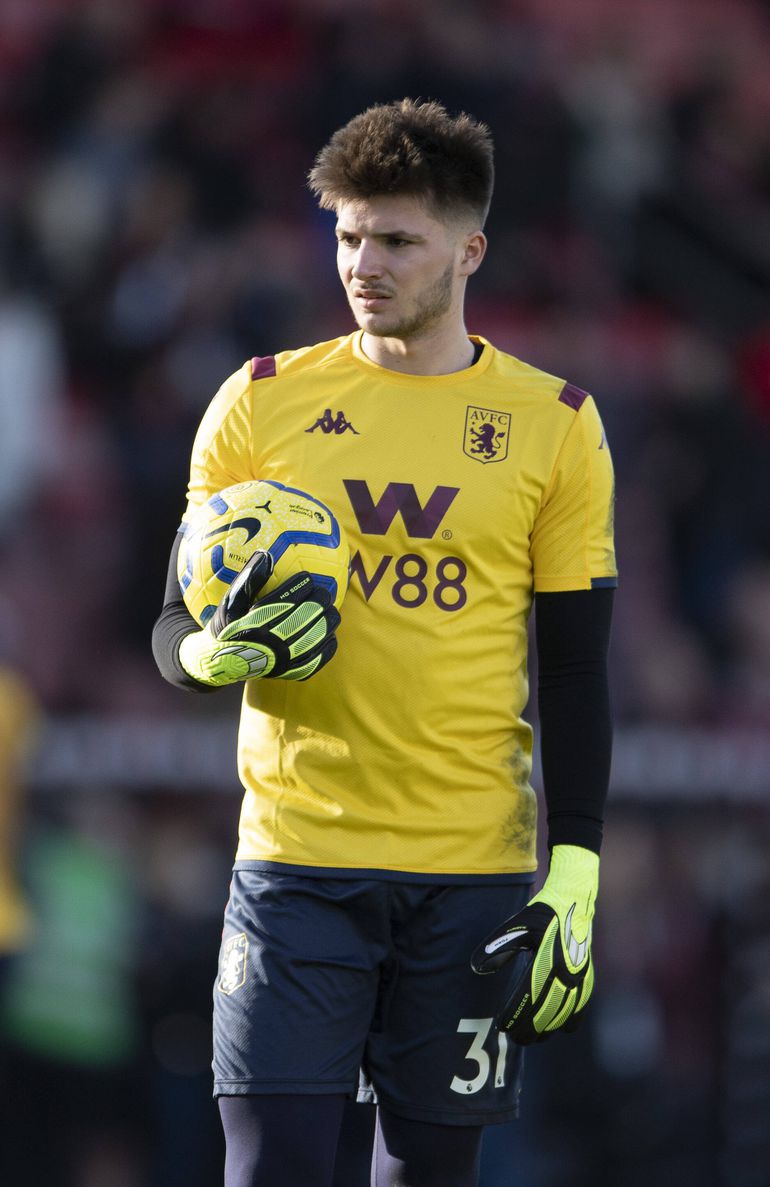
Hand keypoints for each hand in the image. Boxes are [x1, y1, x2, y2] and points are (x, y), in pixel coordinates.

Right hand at [179, 551, 340, 686]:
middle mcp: (270, 643)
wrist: (221, 663)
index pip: (284, 601)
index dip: (299, 588)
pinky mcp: (287, 673)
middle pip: (304, 618)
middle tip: (324, 592)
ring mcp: (281, 660)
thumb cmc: (226, 627)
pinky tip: (331, 637)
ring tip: (332, 611)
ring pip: (313, 639)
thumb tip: (265, 555)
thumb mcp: (229, 602)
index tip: (307, 577)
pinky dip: (325, 649)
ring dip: (326, 623)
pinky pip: (313, 662)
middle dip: (318, 602)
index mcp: (255, 624)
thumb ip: (247, 579)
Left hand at [471, 844, 597, 1042]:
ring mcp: (580, 976)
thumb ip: (497, 947)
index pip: (529, 996)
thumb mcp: (515, 926)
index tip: (503, 1025)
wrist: (574, 900)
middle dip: (530, 1029)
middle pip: (547, 1011)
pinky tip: (560, 1028)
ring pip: (564, 1012)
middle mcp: (566, 972)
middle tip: (514, 1039)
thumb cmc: (542, 914)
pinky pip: (581, 1005)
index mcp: (547, 959)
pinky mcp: (587, 976)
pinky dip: (571, 1019)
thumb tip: (476, 968)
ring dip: (548, 1028)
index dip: (516, 1014)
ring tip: (533, 1038)